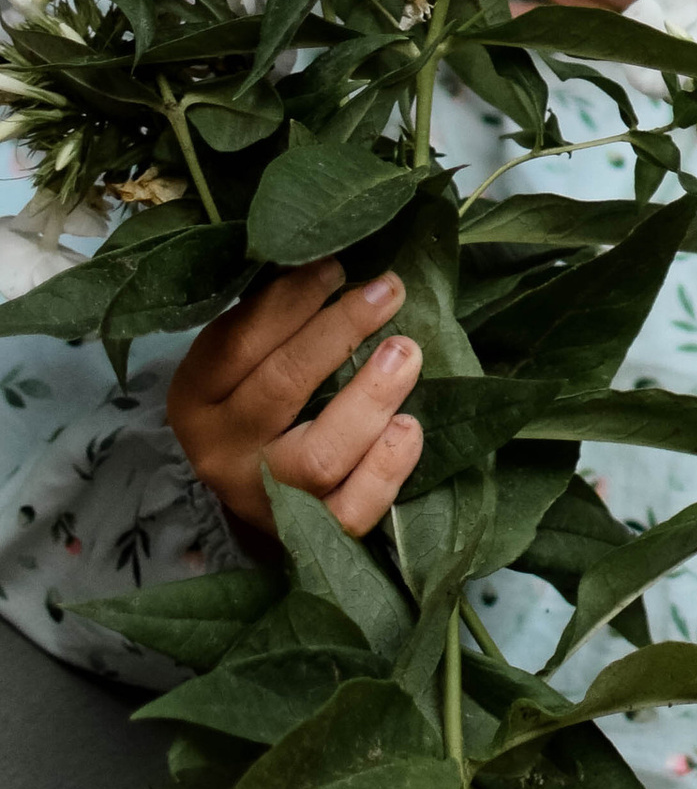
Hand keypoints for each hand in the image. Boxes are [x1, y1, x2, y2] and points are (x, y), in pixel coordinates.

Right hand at [167, 258, 423, 532]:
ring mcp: (266, 499)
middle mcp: (222, 451)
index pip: (238, 342)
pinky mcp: (313, 534)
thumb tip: (331, 253)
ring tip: (407, 352)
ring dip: (369, 398)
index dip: (292, 300)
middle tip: (388, 291)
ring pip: (319, 455)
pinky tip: (409, 427)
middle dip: (339, 332)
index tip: (339, 265)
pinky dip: (386, 470)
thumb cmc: (259, 402)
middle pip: (281, 389)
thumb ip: (272, 318)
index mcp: (195, 397)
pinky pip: (351, 511)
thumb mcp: (242, 360)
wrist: (258, 497)